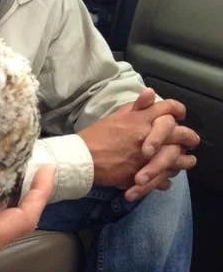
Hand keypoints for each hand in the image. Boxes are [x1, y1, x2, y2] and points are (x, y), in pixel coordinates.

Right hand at [80, 89, 197, 198]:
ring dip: (183, 160)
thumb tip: (150, 93)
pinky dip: (166, 178)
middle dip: (188, 137)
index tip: (179, 115)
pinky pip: (161, 178)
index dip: (177, 110)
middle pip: (179, 133)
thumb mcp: (115, 116)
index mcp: (140, 119)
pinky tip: (166, 178)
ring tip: (186, 162)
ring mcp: (145, 157)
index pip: (168, 108)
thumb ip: (136, 106)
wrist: (81, 160)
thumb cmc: (96, 137)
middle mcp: (146, 136)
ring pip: (176, 158)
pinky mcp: (140, 174)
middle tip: (191, 141)